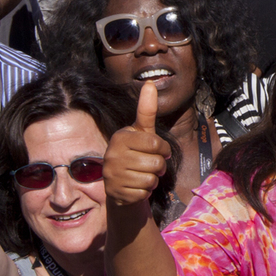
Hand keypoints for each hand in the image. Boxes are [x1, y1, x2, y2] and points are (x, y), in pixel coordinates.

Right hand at [103, 81, 170, 207]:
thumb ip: (146, 110)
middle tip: (151, 166)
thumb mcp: (141, 132)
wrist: (120, 184)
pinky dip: (145, 191)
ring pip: (151, 179)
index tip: (160, 151)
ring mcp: (112, 175)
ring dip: (153, 179)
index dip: (163, 149)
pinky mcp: (116, 193)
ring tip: (143, 175)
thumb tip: (150, 82)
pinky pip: (144, 193)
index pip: (155, 144)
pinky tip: (136, 186)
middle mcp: (112, 155)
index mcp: (120, 137)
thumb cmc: (135, 153)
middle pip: (156, 163)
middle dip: (159, 166)